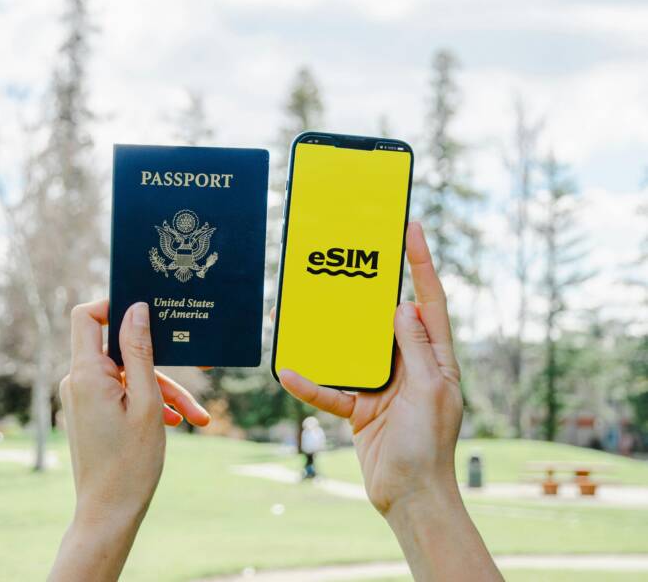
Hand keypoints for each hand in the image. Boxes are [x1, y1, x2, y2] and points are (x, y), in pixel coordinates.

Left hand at [49, 299, 209, 581]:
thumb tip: (135, 308)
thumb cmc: (130, 462)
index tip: (148, 313)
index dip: (114, 306)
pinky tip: (176, 421)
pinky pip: (120, 394)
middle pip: (119, 350)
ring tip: (195, 416)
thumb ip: (140, 351)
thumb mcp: (146, 401)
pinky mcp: (90, 411)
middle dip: (159, 365)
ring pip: (126, 376)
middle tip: (196, 376)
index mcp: (86, 374)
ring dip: (161, 391)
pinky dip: (147, 403)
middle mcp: (77, 381)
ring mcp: (82, 397)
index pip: (86, 315)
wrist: (109, 513)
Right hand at [276, 222, 500, 580]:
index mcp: (436, 359)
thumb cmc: (428, 447)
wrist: (410, 498)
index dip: (422, 264)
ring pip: (354, 350)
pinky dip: (312, 383)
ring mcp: (385, 386)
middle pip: (387, 319)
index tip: (412, 228)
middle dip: (368, 292)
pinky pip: (333, 388)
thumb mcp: (427, 392)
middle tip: (347, 260)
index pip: (430, 301)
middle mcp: (411, 366)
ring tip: (308, 310)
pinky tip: (290, 373)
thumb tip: (403, 306)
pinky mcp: (361, 408)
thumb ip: (414, 348)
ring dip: (332, 335)